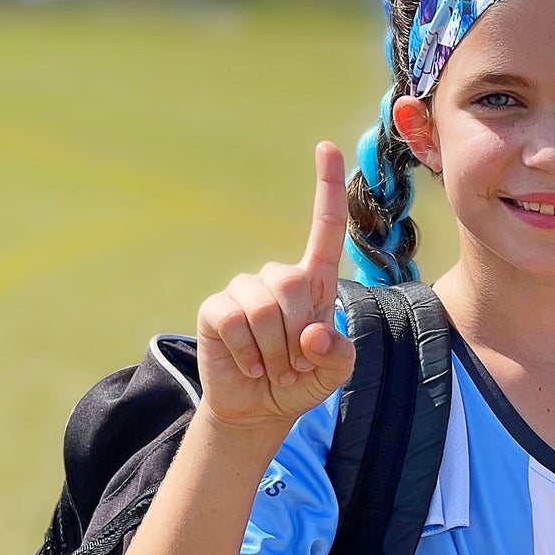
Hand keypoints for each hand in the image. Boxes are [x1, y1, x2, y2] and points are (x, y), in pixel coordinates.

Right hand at [195, 141, 356, 431]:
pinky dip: (247, 354)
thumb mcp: (334, 372)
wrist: (260, 407)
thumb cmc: (302, 381)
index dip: (327, 188)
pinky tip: (250, 366)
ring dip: (274, 352)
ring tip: (274, 368)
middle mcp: (279, 278)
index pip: (325, 228)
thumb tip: (314, 334)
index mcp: (315, 282)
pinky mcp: (216, 309)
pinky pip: (234, 323)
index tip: (326, 147)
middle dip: (298, 335)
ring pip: (265, 310)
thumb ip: (338, 354)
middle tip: (295, 365)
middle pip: (293, 285)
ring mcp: (244, 291)